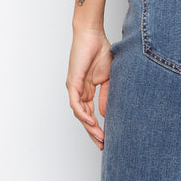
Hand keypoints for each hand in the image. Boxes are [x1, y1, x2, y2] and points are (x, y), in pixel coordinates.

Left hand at [66, 28, 112, 148]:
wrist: (93, 35)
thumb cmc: (100, 51)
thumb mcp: (108, 78)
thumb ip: (106, 96)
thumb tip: (105, 114)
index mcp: (87, 90)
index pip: (90, 114)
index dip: (98, 127)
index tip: (107, 139)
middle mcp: (79, 92)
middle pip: (84, 118)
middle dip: (93, 132)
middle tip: (102, 145)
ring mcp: (74, 88)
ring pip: (80, 114)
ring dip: (90, 127)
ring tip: (100, 137)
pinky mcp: (72, 83)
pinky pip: (76, 104)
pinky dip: (83, 114)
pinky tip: (92, 122)